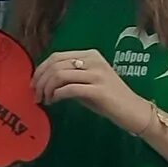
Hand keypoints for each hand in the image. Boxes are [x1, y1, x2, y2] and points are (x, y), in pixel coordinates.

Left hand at [31, 49, 150, 132]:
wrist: (133, 111)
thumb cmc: (109, 99)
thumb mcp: (87, 82)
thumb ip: (69, 77)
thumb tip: (43, 81)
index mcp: (90, 55)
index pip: (57, 56)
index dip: (41, 69)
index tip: (34, 84)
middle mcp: (93, 61)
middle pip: (55, 64)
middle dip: (40, 80)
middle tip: (36, 95)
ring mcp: (97, 74)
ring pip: (59, 75)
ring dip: (46, 89)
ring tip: (45, 100)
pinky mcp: (98, 90)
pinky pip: (69, 89)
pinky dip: (56, 95)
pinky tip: (54, 102)